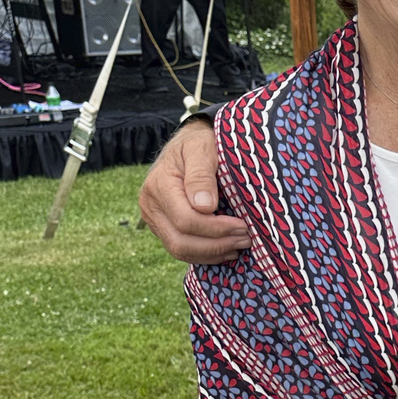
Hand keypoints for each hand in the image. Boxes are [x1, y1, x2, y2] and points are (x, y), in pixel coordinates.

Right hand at [138, 119, 249, 263]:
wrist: (188, 145)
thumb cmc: (199, 143)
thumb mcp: (202, 149)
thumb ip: (202, 175)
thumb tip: (205, 207)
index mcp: (159, 186)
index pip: (186, 220)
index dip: (217, 228)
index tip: (243, 225)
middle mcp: (151, 206)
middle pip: (181, 241)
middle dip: (217, 244)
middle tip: (247, 239)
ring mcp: (155, 219)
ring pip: (180, 251)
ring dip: (213, 253)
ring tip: (241, 245)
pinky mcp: (163, 228)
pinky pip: (182, 250)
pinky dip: (206, 255)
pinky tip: (228, 250)